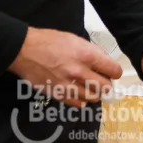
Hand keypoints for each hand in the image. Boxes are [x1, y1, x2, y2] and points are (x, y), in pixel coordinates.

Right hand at [8, 27, 122, 107]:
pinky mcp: (57, 94)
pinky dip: (81, 100)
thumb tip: (104, 61)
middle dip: (107, 85)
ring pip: (92, 97)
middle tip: (104, 82)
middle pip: (105, 87)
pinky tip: (80, 94)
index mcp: (87, 55)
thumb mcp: (77, 40)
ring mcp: (68, 85)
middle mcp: (79, 72)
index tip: (114, 73)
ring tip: (92, 88)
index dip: (116, 72)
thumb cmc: (50, 41)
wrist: (25, 50)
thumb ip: (93, 51)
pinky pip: (76, 103)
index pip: (113, 70)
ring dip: (95, 93)